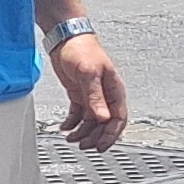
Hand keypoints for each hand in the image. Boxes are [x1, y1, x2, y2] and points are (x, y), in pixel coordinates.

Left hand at [49, 33, 127, 152]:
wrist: (65, 37)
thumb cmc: (82, 48)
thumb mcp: (88, 73)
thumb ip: (95, 97)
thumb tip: (102, 118)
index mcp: (114, 90)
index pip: (118, 118)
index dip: (111, 135)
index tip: (101, 147)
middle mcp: (104, 94)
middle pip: (104, 123)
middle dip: (95, 137)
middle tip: (84, 146)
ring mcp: (92, 94)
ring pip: (91, 121)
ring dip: (83, 132)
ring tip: (71, 139)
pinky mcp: (79, 93)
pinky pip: (79, 114)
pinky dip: (72, 123)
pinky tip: (65, 128)